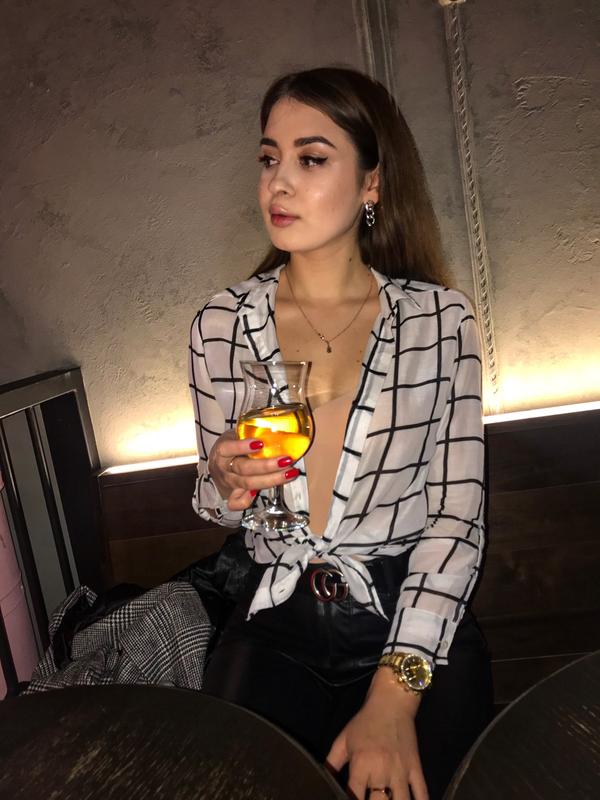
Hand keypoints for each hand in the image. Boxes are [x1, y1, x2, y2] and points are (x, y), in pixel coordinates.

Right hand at [208, 430, 298, 510]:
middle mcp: (223, 468)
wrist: (218, 465)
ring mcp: (228, 483)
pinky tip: (263, 492)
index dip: (242, 446)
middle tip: (286, 460)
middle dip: (266, 466)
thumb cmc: (232, 446)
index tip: (261, 443)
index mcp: (221, 451)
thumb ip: (250, 431)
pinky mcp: (231, 495)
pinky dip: (248, 500)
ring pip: (247, 484)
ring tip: (290, 473)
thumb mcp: (235, 434)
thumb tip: (278, 424)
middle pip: (243, 469)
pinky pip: (237, 502)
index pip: (228, 448)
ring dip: (270, 480)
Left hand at [326, 669, 427, 799]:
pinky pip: (422, 792)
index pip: (354, 796)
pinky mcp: (416, 768)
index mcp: (361, 764)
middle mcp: (381, 770)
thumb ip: (332, 763)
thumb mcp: (343, 739)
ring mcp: (401, 771)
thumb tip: (323, 780)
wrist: (392, 702)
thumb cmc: (365, 722)